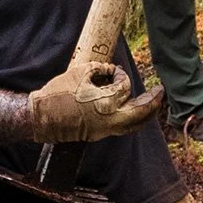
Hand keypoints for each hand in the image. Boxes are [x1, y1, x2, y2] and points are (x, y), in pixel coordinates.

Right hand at [27, 62, 162, 143]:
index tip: (112, 70)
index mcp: (105, 102)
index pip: (124, 86)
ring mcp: (105, 130)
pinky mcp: (99, 134)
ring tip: (152, 104)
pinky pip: (122, 128)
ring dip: (144, 114)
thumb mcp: (79, 72)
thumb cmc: (58, 93)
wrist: (42, 117)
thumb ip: (99, 68)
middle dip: (152, 102)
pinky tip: (132, 111)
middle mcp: (109, 120)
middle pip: (140, 113)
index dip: (120, 74)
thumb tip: (110, 69)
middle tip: (160, 92)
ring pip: (133, 125)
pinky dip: (131, 119)